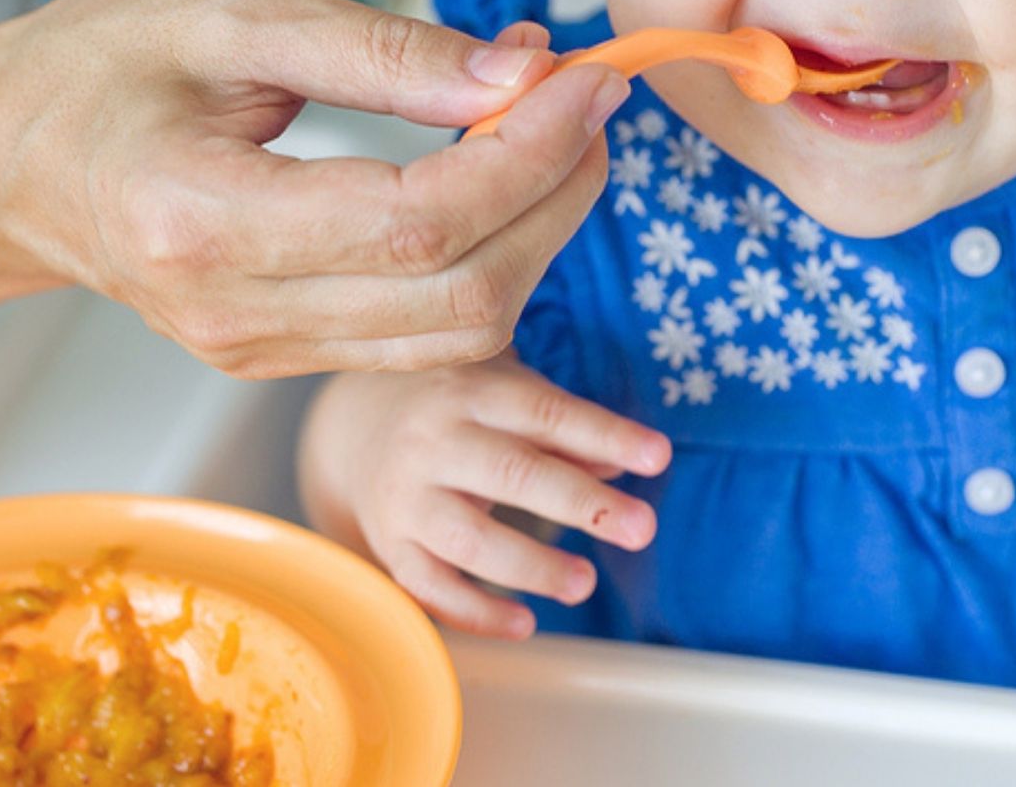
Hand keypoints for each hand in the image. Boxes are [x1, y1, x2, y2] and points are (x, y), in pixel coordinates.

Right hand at [0, 0, 626, 375]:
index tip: (585, 79)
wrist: (0, 163)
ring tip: (562, 136)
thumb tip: (523, 70)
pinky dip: (492, 266)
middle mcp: (235, 313)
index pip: (421, 219)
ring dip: (539, 237)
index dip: (528, 153)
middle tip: (591, 102)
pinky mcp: (281, 359)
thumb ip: (385, 50)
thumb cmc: (100, 70)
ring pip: (460, 333)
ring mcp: (258, 352)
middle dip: (557, 198)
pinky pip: (425, 339)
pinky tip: (506, 186)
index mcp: (203, 220)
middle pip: (462, 294)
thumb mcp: (234, 17)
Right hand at [300, 357, 671, 637]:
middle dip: (582, 503)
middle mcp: (433, 441)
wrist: (356, 428)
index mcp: (472, 392)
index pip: (546, 412)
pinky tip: (526, 624)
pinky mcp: (390, 545)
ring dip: (532, 566)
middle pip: (512, 473)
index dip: (605, 434)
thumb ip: (566, 430)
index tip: (659, 458)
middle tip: (643, 528)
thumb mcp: (509, 397)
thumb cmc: (461, 409)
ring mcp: (407, 497)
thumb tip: (624, 464)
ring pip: (469, 539)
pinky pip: (431, 587)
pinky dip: (477, 612)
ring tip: (586, 585)